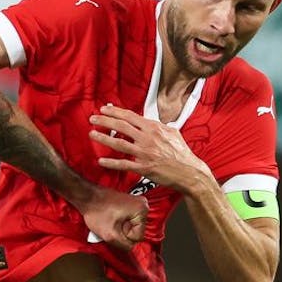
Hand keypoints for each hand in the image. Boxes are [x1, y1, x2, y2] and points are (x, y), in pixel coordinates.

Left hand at [78, 184, 148, 250]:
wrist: (87, 197)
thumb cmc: (97, 213)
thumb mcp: (110, 235)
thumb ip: (124, 245)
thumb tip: (132, 249)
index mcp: (142, 211)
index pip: (138, 237)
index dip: (124, 237)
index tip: (113, 228)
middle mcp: (144, 205)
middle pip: (136, 231)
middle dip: (123, 232)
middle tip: (111, 225)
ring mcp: (137, 203)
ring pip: (132, 227)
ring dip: (121, 228)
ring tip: (110, 221)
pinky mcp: (130, 204)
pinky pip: (129, 220)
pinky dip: (120, 223)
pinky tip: (111, 219)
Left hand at [88, 104, 213, 195]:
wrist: (190, 172)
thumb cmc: (182, 153)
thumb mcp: (173, 133)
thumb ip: (161, 126)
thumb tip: (154, 122)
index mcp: (154, 128)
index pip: (130, 116)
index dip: (115, 112)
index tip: (104, 109)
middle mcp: (148, 138)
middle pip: (122, 126)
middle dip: (105, 121)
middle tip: (93, 118)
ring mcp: (145, 153)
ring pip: (119, 143)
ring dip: (103, 138)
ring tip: (92, 134)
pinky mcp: (144, 168)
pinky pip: (124, 164)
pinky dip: (111, 163)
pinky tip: (100, 161)